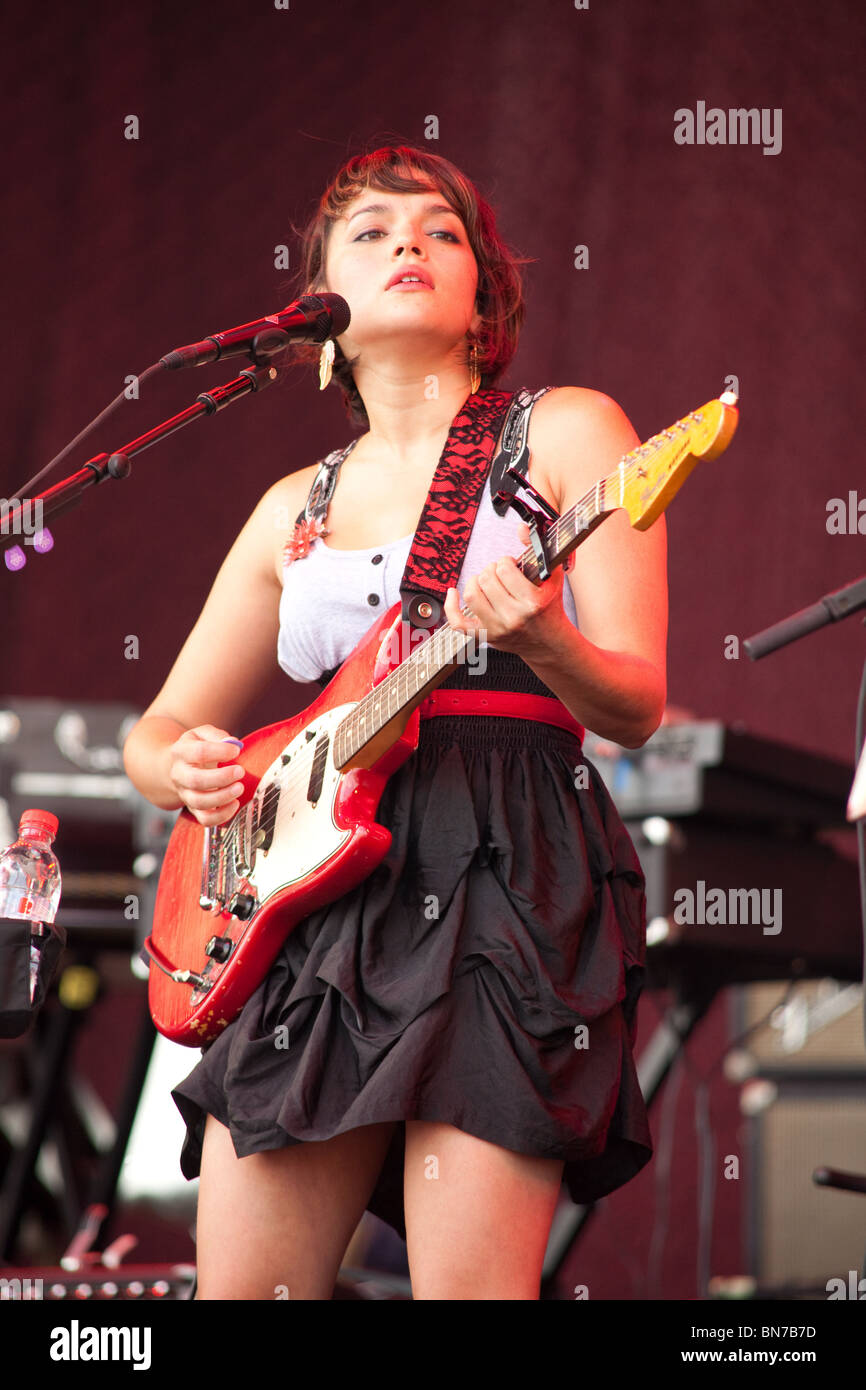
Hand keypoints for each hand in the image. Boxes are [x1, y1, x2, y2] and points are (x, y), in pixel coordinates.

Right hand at [166, 724, 246, 826]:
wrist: (179, 766)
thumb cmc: (196, 748)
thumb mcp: (203, 734)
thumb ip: (217, 735)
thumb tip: (233, 743)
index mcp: (181, 752)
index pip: (199, 752)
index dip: (220, 751)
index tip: (236, 750)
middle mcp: (179, 775)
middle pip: (196, 781)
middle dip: (221, 778)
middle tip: (240, 771)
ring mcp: (185, 794)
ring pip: (199, 802)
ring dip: (223, 796)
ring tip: (239, 787)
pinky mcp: (194, 809)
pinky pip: (205, 819)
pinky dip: (222, 816)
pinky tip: (234, 803)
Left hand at [443, 520, 568, 659]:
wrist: (548, 642)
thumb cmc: (549, 607)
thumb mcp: (552, 577)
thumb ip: (537, 549)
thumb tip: (521, 528)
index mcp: (532, 602)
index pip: (505, 570)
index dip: (506, 562)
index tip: (511, 565)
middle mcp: (513, 617)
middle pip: (487, 580)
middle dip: (491, 570)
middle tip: (499, 574)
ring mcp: (497, 629)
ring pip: (472, 595)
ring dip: (475, 581)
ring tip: (485, 581)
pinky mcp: (484, 636)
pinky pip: (457, 622)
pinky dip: (450, 606)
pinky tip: (453, 593)